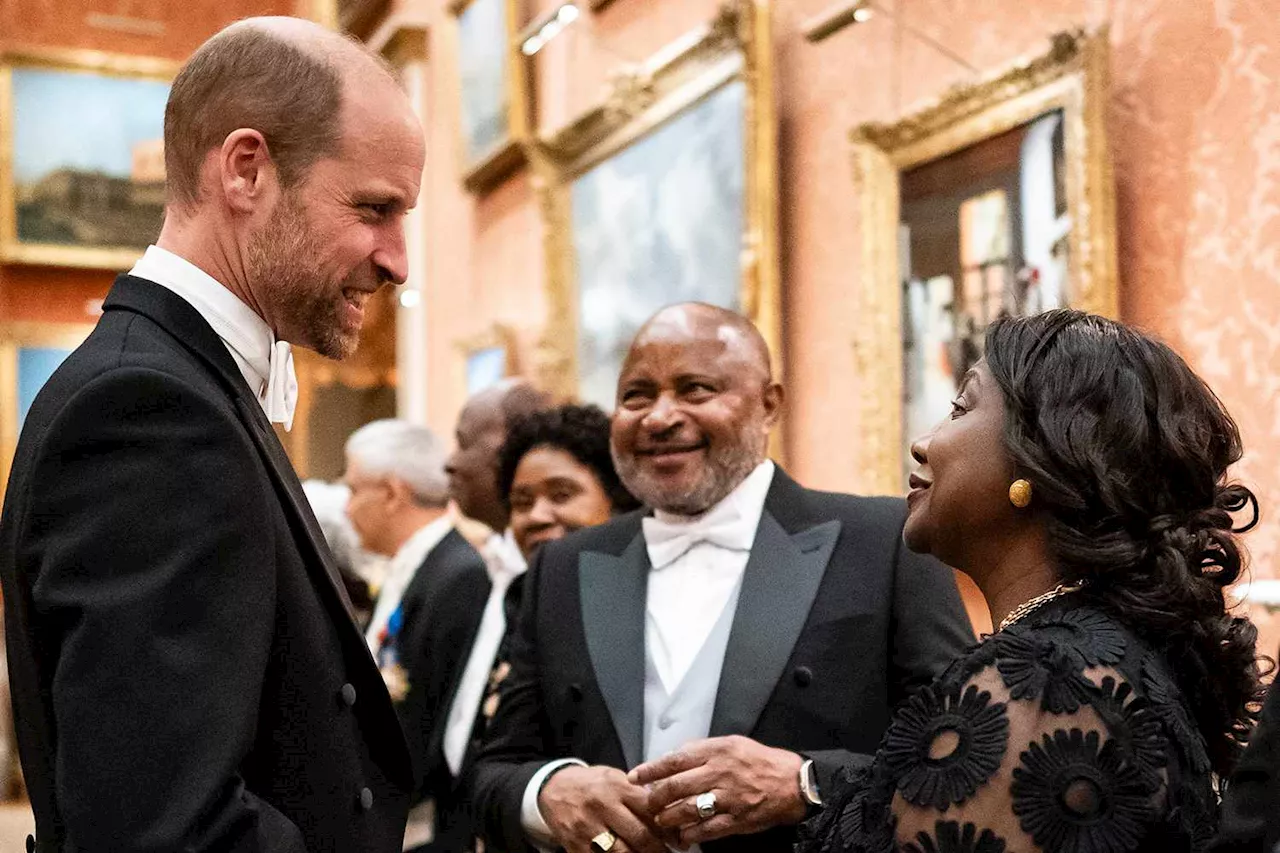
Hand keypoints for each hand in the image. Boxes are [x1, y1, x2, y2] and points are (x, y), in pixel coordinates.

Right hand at [538, 765, 669, 852]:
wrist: (553, 789)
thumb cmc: (591, 784)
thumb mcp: (615, 778)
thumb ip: (638, 794)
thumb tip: (668, 812)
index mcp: (617, 786)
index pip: (650, 809)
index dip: (668, 827)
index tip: (679, 838)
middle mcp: (603, 806)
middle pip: (639, 835)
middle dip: (659, 850)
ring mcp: (588, 828)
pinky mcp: (575, 845)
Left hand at [627, 736, 806, 845]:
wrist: (791, 782)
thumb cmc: (757, 760)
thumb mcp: (730, 743)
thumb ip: (701, 749)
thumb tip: (672, 756)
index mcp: (716, 751)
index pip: (675, 760)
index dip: (651, 769)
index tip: (634, 777)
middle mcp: (719, 773)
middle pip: (676, 787)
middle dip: (656, 798)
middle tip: (648, 804)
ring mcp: (728, 798)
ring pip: (687, 809)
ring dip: (669, 818)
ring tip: (661, 821)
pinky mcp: (737, 819)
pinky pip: (707, 830)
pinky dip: (690, 835)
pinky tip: (682, 836)